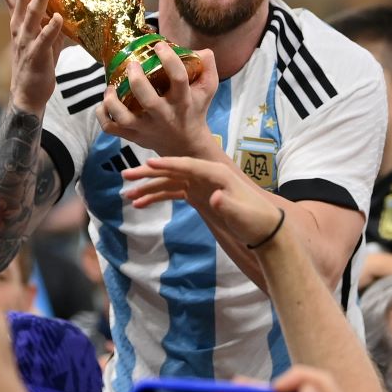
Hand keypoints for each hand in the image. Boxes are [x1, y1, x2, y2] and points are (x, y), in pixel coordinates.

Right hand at [0, 0, 64, 114]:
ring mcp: (26, 41)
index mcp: (18, 18)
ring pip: (31, 15)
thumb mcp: (44, 33)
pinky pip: (43, 40)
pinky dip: (50, 29)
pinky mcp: (36, 56)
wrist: (28, 94)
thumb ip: (51, 15)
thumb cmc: (37, 62)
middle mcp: (18, 26)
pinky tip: (57, 18)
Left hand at [96, 44, 218, 156]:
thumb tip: (200, 50)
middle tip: (132, 64)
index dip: (169, 59)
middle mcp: (164, 115)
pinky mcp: (133, 136)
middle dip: (137, 80)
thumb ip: (207, 68)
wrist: (185, 145)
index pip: (179, 78)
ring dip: (113, 101)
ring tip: (111, 87)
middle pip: (148, 100)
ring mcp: (146, 128)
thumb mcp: (207, 90)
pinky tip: (103, 103)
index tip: (158, 46)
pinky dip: (102, 116)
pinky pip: (111, 129)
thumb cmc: (194, 110)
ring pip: (124, 117)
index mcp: (182, 101)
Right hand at [121, 156, 280, 244]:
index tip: (148, 163)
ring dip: (148, 188)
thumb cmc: (256, 220)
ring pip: (169, 183)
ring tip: (127, 196)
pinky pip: (172, 193)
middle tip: (126, 176)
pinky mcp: (197, 195)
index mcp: (217, 174)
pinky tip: (141, 204)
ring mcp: (200, 185)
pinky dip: (157, 197)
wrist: (265, 229)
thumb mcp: (243, 215)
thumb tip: (214, 197)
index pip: (188, 165)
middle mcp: (206, 175)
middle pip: (173, 171)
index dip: (168, 164)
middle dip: (148, 174)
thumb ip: (228, 205)